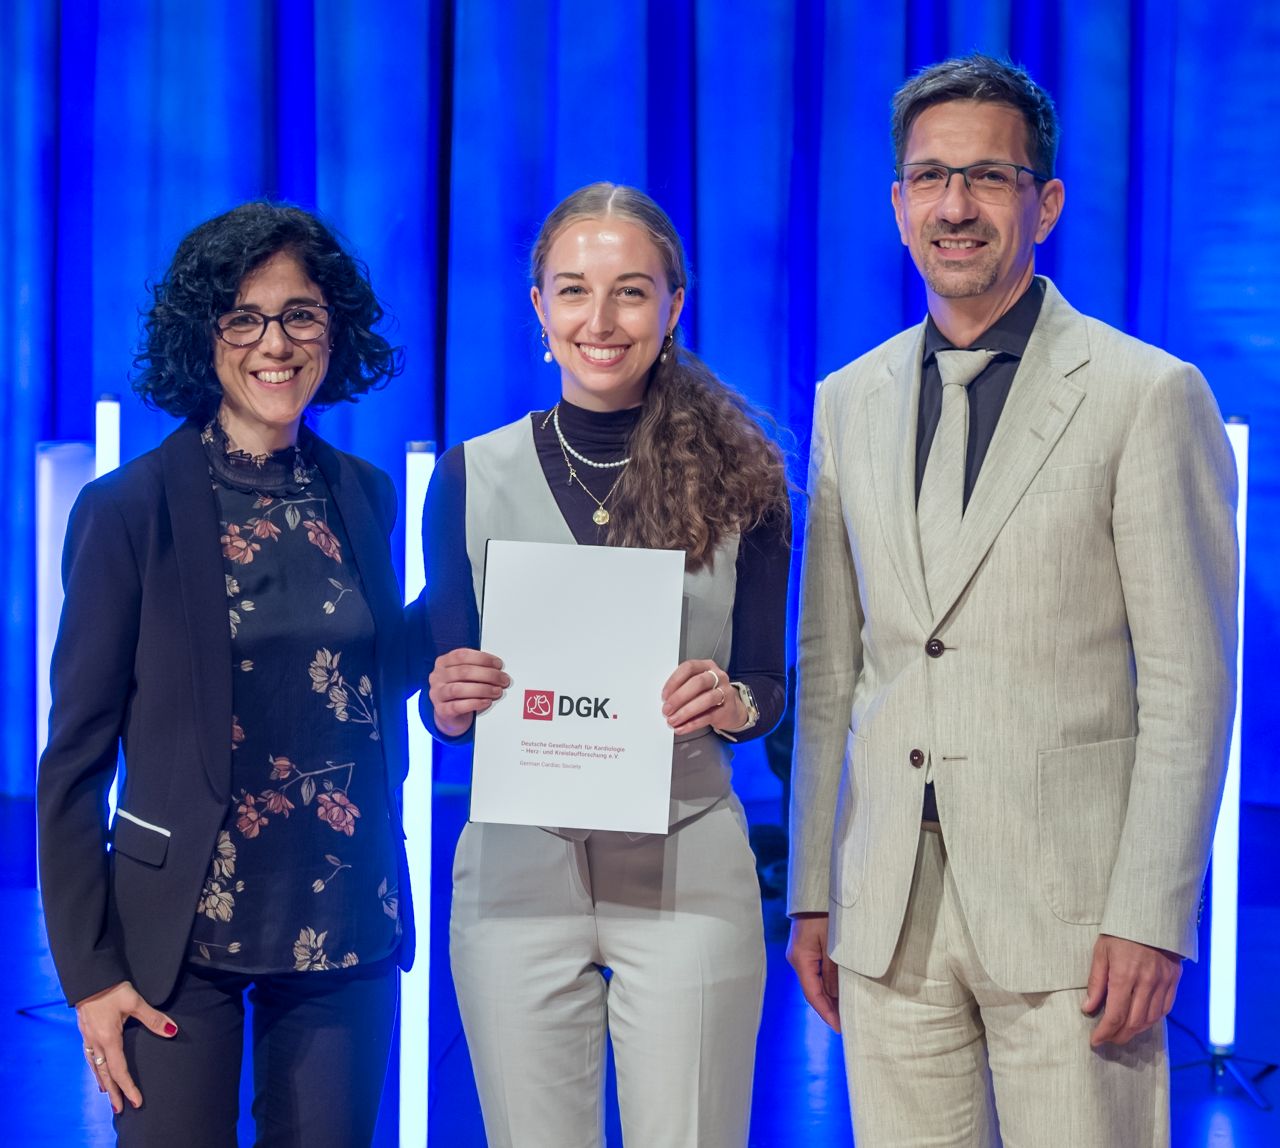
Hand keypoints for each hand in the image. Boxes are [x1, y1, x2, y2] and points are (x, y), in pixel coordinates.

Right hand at [76, 980, 177, 1113]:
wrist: (89, 977)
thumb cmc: (112, 989)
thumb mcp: (135, 1002)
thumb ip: (153, 1018)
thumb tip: (172, 1031)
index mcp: (108, 1040)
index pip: (119, 1070)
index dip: (128, 1087)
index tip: (136, 1102)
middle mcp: (96, 1043)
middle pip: (105, 1074)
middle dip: (114, 1092)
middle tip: (120, 1109)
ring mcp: (88, 1038)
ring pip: (94, 1067)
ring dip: (102, 1081)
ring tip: (108, 1093)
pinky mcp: (85, 1031)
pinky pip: (88, 1057)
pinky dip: (94, 1068)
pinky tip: (96, 1069)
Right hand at [428, 648, 509, 737]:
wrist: (449, 715)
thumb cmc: (461, 691)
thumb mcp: (466, 676)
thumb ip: (478, 668)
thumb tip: (498, 670)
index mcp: (443, 662)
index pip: (462, 655)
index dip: (483, 658)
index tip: (498, 664)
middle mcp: (437, 677)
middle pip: (463, 672)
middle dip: (488, 675)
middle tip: (503, 679)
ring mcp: (437, 694)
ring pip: (459, 689)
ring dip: (482, 689)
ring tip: (497, 691)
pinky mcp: (442, 710)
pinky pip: (457, 706)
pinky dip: (475, 703)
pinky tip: (486, 702)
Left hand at [660, 660, 745, 734]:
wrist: (730, 709)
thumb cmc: (708, 694)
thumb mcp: (696, 686)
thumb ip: (682, 688)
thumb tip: (665, 701)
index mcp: (706, 666)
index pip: (688, 668)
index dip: (674, 681)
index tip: (664, 695)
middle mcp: (718, 676)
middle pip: (698, 682)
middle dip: (679, 697)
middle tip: (666, 710)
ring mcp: (725, 692)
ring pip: (706, 699)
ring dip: (685, 712)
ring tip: (673, 720)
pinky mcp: (727, 709)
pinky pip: (709, 716)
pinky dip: (693, 724)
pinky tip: (682, 728)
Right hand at [786, 913, 840, 1031]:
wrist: (816, 890)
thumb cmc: (825, 914)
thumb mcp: (832, 944)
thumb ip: (833, 971)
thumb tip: (835, 997)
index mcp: (800, 959)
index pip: (812, 994)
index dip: (826, 1013)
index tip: (840, 1028)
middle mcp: (798, 959)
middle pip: (813, 990)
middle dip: (829, 1008)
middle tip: (847, 1024)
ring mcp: (802, 953)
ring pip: (816, 981)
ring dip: (830, 995)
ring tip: (847, 1011)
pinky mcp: (808, 947)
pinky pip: (818, 970)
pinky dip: (829, 982)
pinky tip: (840, 988)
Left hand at [1081, 934, 1181, 1046]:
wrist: (1150, 916)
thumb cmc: (1120, 933)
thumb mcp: (1101, 953)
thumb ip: (1096, 982)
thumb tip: (1088, 1008)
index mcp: (1124, 975)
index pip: (1115, 1015)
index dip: (1105, 1032)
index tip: (1095, 1041)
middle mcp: (1146, 983)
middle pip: (1134, 1022)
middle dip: (1119, 1035)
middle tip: (1108, 1040)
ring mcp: (1162, 983)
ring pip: (1151, 1019)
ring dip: (1136, 1031)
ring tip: (1122, 1034)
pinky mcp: (1173, 981)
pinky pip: (1165, 1009)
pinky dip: (1152, 1020)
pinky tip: (1142, 1023)